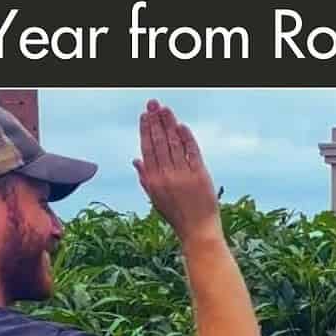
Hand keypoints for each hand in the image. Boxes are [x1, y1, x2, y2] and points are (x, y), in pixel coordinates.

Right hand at [133, 99, 222, 246]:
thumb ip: (145, 178)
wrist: (197, 231)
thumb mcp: (156, 199)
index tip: (145, 116)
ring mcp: (183, 175)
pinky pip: (191, 152)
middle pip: (159, 143)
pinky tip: (181, 126)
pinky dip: (186, 138)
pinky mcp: (200, 175)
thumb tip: (135, 160)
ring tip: (165, 109)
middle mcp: (166, 176)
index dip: (146, 131)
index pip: (147, 149)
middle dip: (155, 121)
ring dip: (169, 124)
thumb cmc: (177, 216)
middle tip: (153, 104)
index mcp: (153, 181)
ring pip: (174, 144)